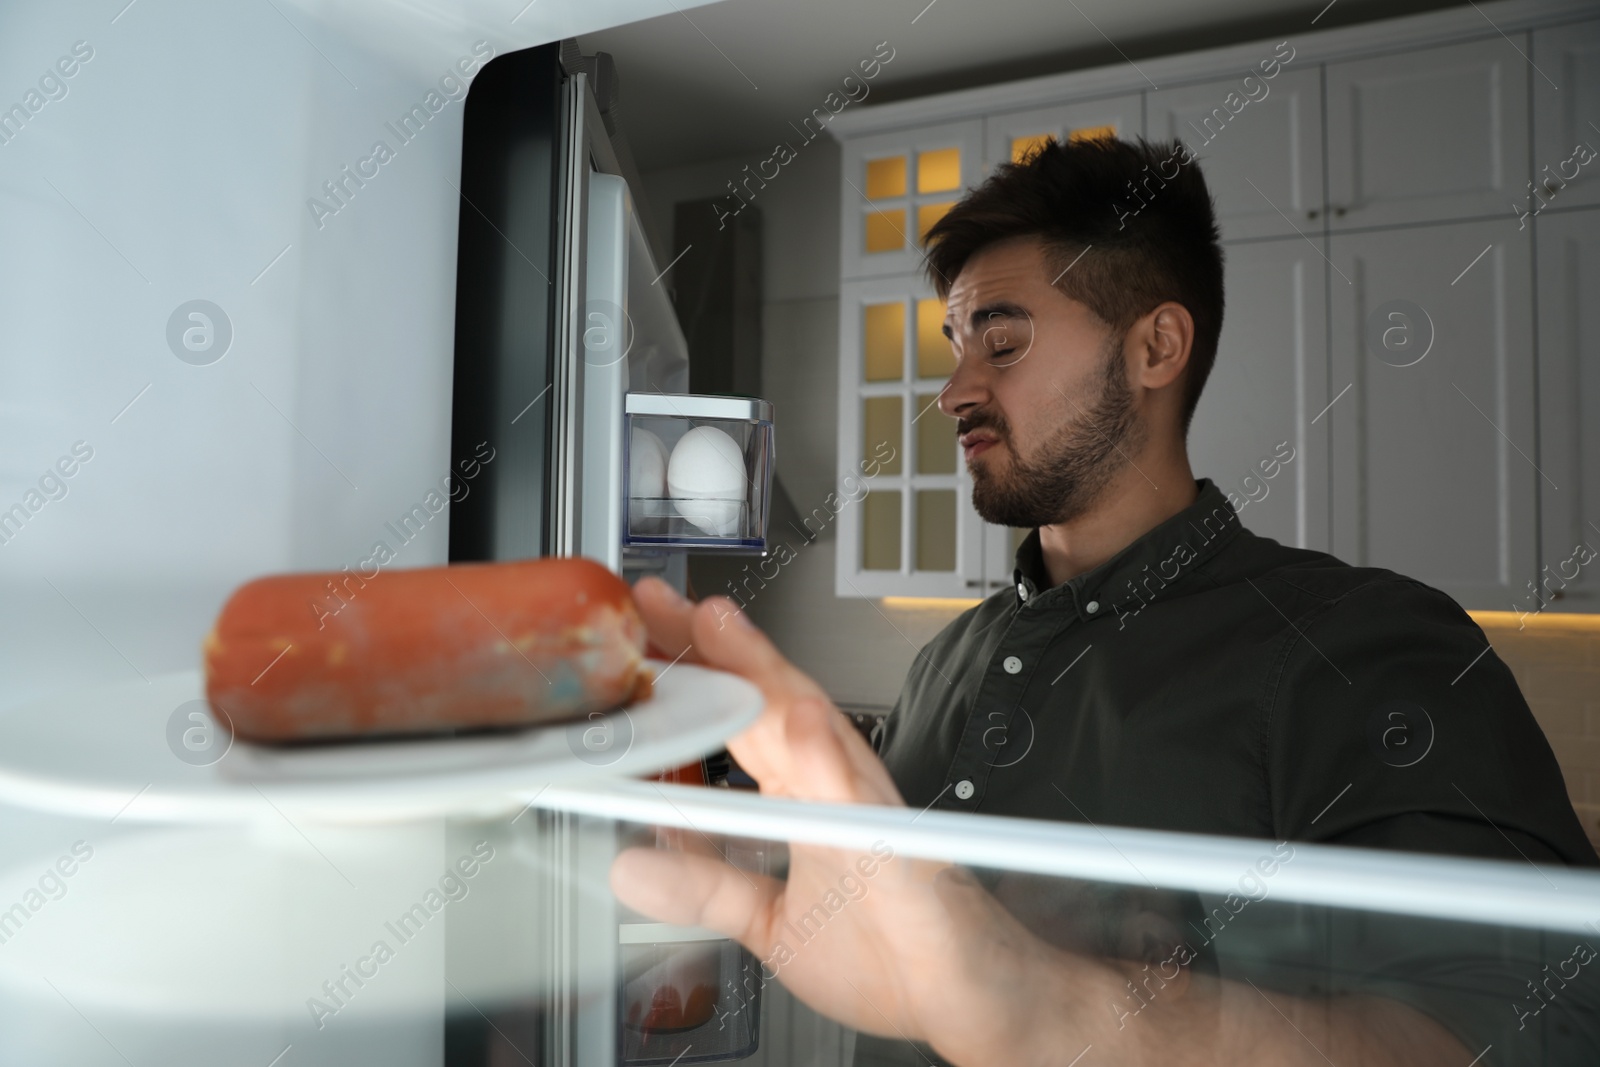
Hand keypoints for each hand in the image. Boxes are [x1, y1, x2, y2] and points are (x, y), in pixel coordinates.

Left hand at [612, 580, 1114, 1064]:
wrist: (969, 998)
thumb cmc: (892, 956)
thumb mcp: (769, 922)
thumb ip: (707, 887)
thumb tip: (632, 865)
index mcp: (802, 796)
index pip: (737, 719)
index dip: (692, 677)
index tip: (642, 640)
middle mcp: (832, 787)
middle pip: (763, 700)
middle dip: (709, 648)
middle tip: (658, 601)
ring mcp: (866, 808)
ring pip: (809, 723)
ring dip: (762, 672)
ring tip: (717, 625)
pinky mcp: (900, 845)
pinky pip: (863, 796)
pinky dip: (830, 759)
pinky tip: (801, 721)